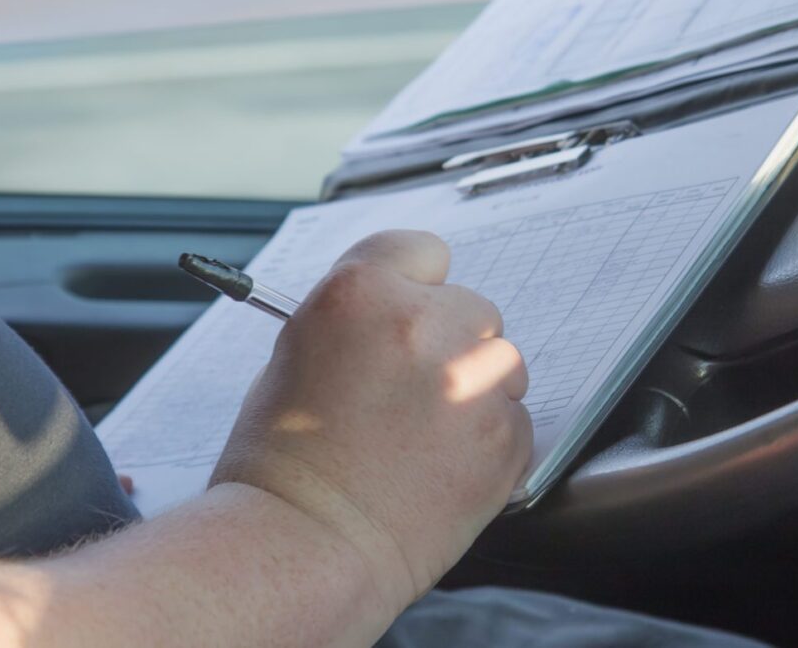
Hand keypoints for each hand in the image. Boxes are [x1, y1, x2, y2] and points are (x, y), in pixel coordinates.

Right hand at [210, 230, 530, 611]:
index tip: (412, 307)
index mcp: (361, 294)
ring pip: (500, 362)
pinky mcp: (506, 435)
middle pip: (470, 307)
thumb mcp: (297, 356)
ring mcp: (472, 380)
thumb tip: (399, 311)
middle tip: (410, 391)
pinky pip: (514, 419)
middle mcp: (424, 325)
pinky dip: (489, 441)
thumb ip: (359, 320)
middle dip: (449, 342)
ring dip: (475, 388)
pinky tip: (440, 469)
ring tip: (422, 437)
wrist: (303, 547)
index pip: (421, 251)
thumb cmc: (282, 462)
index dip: (415, 284)